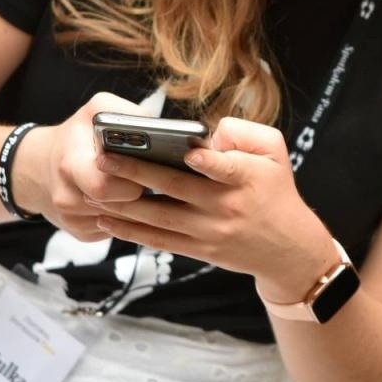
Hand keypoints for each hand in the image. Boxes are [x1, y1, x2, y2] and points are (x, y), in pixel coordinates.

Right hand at [12, 92, 147, 240]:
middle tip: (152, 177)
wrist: (39, 166)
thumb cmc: (78, 134)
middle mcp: (67, 198)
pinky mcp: (81, 234)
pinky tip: (128, 198)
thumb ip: (128, 115)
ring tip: (146, 186)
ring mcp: (73, 220)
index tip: (150, 164)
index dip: (132, 177)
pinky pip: (116, 231)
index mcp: (70, 164)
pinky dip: (128, 217)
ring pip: (123, 222)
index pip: (104, 185)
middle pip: (119, 208)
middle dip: (140, 192)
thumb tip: (164, 130)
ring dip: (139, 206)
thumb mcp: (97, 109)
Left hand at [84, 116, 334, 290]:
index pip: (227, 168)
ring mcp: (209, 231)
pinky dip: (132, 232)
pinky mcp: (199, 250)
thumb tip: (208, 132)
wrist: (288, 249)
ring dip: (123, 205)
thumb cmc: (277, 190)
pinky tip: (108, 221)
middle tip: (104, 159)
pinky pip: (159, 241)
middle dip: (136, 172)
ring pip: (159, 217)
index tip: (188, 152)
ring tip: (94, 190)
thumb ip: (245, 132)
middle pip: (175, 189)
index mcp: (247, 177)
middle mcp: (225, 206)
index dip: (208, 161)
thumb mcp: (276, 152)